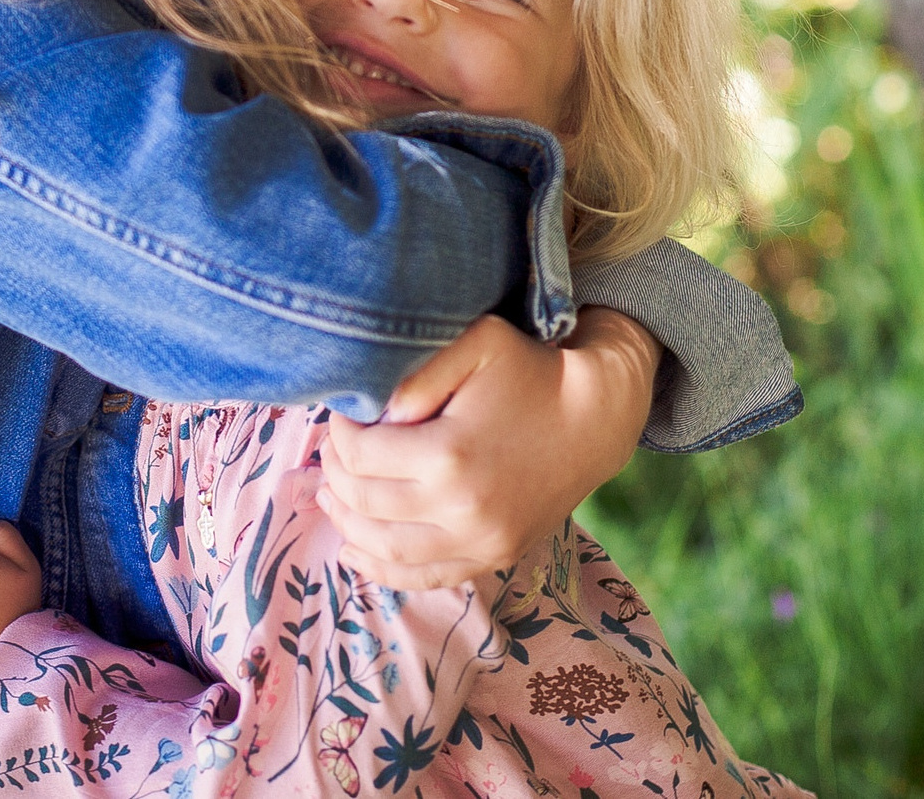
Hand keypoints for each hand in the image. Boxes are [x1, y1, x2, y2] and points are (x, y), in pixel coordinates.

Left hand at [316, 307, 659, 588]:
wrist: (593, 418)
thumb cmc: (530, 371)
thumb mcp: (478, 344)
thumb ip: (419, 371)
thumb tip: (376, 411)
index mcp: (450, 455)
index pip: (362, 455)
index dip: (339, 434)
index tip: (341, 415)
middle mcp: (462, 510)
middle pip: (367, 503)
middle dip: (336, 476)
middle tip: (331, 452)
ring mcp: (481, 542)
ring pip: (388, 550)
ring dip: (347, 525)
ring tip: (329, 497)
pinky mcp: (494, 556)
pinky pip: (426, 578)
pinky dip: (383, 570)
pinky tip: (355, 552)